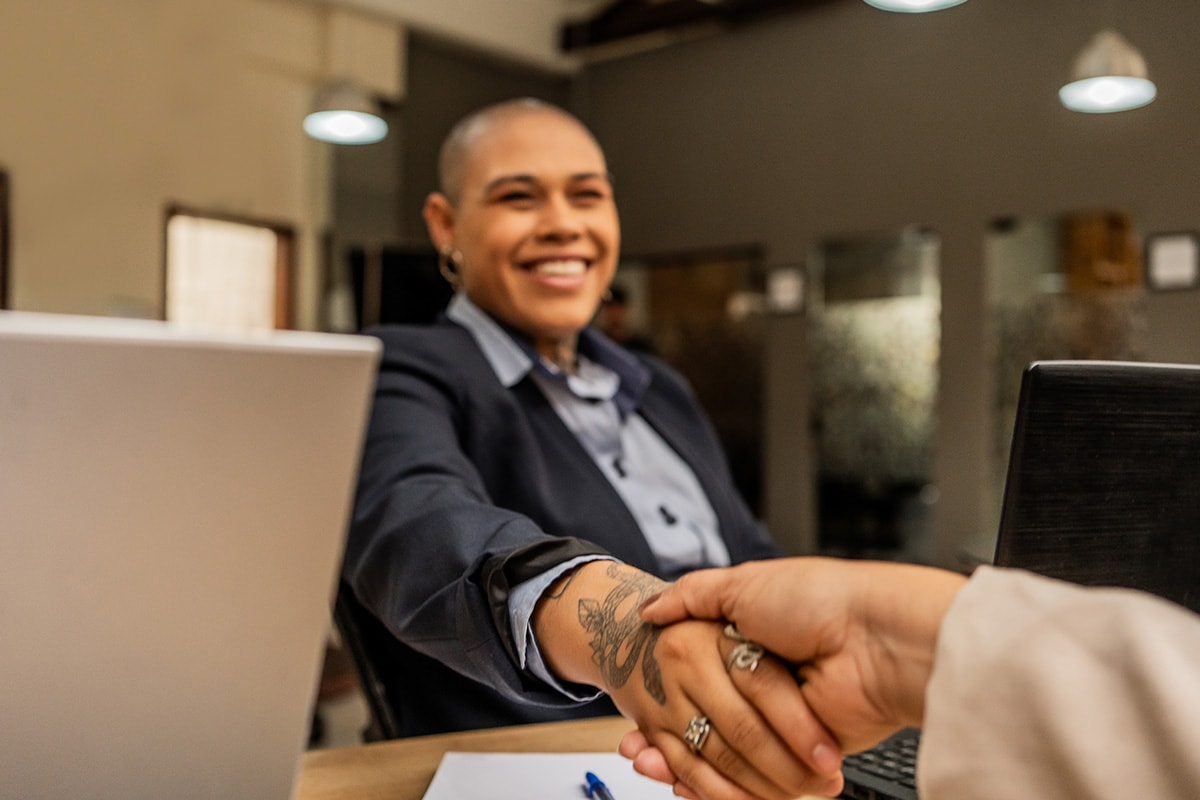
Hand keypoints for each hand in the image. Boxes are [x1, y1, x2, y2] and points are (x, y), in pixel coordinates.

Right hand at [636, 557, 967, 753]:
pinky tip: (683, 780)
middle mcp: (761, 685)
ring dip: (683, 767)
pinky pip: (753, 781)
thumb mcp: (743, 585)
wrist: (876, 638)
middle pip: (703, 724)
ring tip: (651, 762)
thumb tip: (650, 610)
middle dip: (667, 739)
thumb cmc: (817, 600)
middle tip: (641, 748)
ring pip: (721, 756)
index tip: (637, 718)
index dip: (662, 700)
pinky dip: (717, 788)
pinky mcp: (799, 754)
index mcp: (745, 647)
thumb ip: (693, 596)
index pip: (693, 683)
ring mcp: (779, 722)